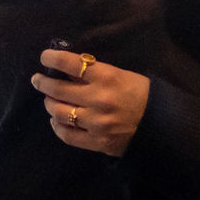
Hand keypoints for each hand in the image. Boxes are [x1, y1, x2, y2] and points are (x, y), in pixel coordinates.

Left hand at [32, 48, 149, 157]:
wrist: (162, 125)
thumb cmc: (142, 94)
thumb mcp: (121, 75)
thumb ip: (95, 74)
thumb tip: (67, 71)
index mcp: (107, 77)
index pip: (70, 64)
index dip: (52, 59)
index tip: (44, 57)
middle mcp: (98, 99)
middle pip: (58, 89)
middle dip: (43, 83)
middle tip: (37, 80)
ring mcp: (96, 123)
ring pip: (59, 112)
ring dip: (49, 104)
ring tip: (49, 100)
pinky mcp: (97, 142)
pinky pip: (67, 135)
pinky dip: (57, 126)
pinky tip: (56, 121)